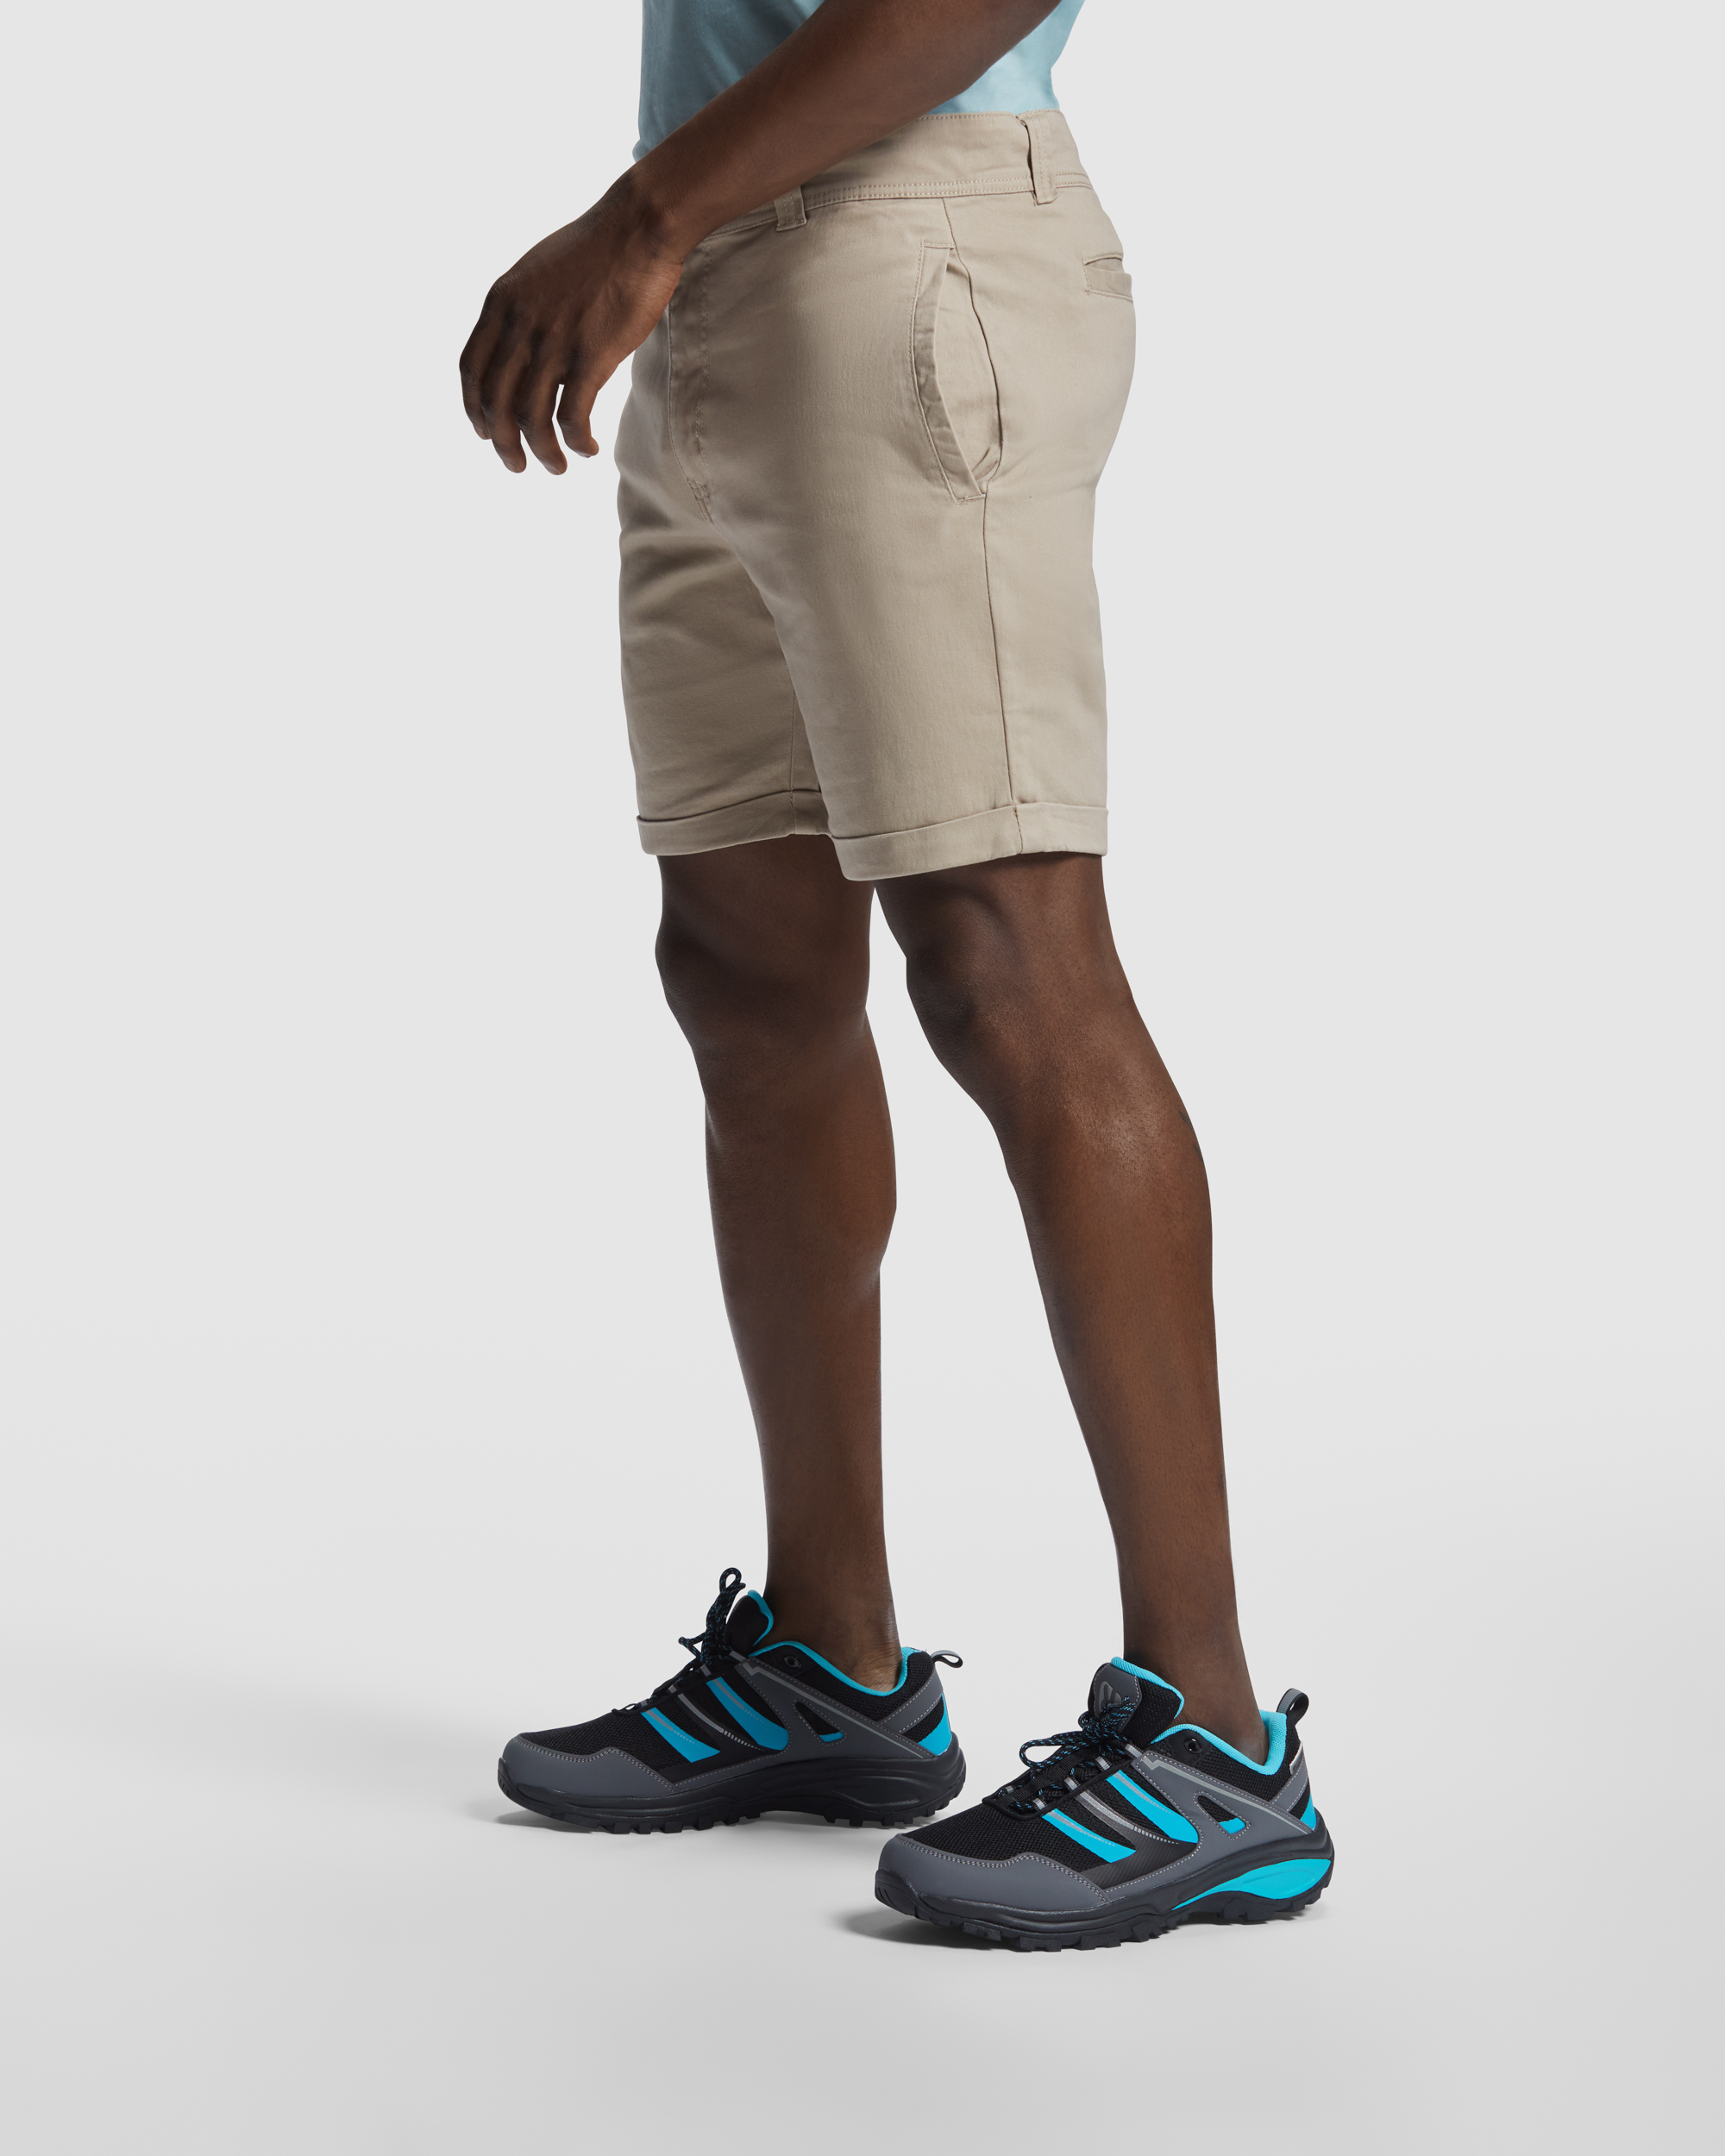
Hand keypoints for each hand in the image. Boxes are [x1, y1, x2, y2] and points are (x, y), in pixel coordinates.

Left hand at [459, 183, 684, 473]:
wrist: (637, 227)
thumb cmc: (597, 249)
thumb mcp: (538, 273)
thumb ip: (523, 312)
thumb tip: (528, 351)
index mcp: (501, 303)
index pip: (471, 370)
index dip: (474, 409)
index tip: (485, 433)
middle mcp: (519, 325)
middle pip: (495, 404)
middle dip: (502, 444)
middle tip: (517, 466)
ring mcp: (553, 342)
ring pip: (530, 419)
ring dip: (541, 453)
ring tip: (556, 467)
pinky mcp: (590, 356)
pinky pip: (571, 417)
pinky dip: (576, 442)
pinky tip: (587, 449)